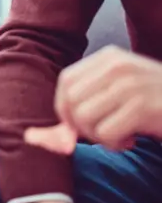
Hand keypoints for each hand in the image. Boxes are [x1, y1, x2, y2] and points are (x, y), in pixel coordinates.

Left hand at [25, 46, 161, 152]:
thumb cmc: (159, 103)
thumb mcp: (124, 89)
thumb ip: (92, 99)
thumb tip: (51, 132)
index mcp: (110, 58)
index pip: (66, 82)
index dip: (65, 108)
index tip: (80, 125)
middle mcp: (116, 66)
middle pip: (70, 102)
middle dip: (81, 126)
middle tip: (104, 134)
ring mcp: (130, 85)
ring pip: (84, 118)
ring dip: (98, 137)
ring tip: (120, 136)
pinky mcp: (142, 107)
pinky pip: (105, 133)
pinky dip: (114, 144)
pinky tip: (131, 141)